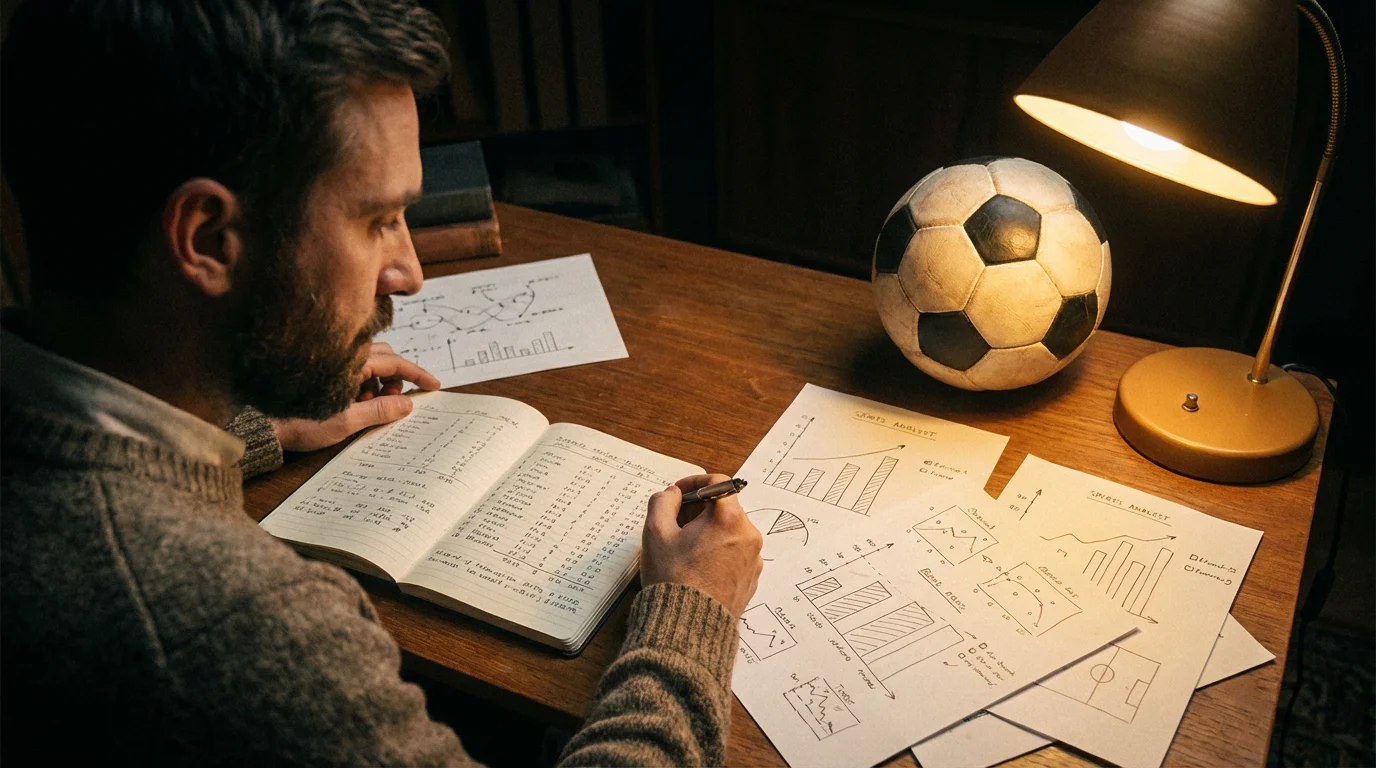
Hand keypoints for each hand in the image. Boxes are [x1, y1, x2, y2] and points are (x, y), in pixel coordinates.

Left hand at [271, 342, 441, 452]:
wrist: (260, 424)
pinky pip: (353, 371)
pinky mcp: (323, 372)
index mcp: (351, 362)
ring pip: (369, 365)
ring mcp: (332, 362)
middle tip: (395, 403)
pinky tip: (353, 405)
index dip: (417, 374)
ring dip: (378, 385)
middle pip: (384, 359)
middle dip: (396, 380)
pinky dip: (362, 386)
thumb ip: (378, 411)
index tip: (433, 385)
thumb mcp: (344, 421)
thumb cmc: (297, 421)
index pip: (395, 362)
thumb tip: (406, 403)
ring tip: (368, 407)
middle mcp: (343, 356)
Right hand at [640, 473, 763, 616]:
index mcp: (729, 518)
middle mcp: (749, 535)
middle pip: (724, 507)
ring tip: (683, 549)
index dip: (692, 483)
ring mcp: (753, 558)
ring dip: (706, 531)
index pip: (716, 482)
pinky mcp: (751, 578)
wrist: (688, 627)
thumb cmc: (673, 579)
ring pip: (729, 531)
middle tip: (673, 523)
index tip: (677, 494)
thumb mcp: (656, 532)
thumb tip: (672, 494)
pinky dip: (717, 551)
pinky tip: (696, 566)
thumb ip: (662, 501)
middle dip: (697, 510)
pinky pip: (734, 553)